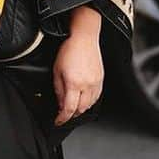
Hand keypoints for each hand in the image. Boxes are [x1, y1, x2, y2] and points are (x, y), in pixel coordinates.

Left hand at [52, 10, 103, 126]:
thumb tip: (59, 103)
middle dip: (71, 115)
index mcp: (74, 83)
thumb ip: (58, 89)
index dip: (62, 118)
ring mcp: (96, 83)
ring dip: (81, 109)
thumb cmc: (69, 50)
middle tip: (63, 115)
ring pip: (90, 105)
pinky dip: (89, 102)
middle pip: (81, 109)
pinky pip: (96, 97)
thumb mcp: (56, 70)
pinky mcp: (101, 79)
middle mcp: (87, 85)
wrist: (84, 38)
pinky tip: (84, 100)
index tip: (58, 121)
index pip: (69, 109)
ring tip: (73, 108)